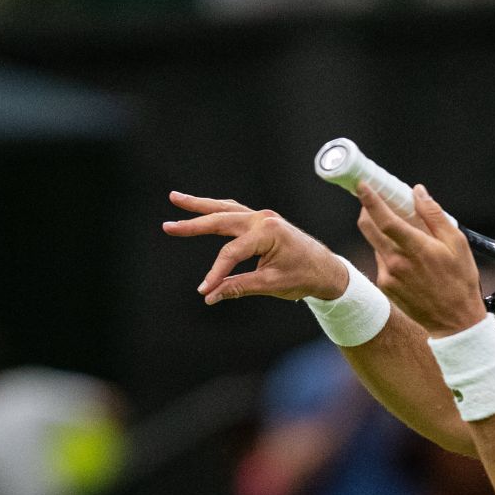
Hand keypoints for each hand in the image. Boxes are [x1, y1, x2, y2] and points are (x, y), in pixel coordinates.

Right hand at [163, 192, 347, 303]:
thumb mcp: (271, 285)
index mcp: (268, 232)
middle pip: (221, 220)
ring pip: (225, 209)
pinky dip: (217, 210)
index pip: (231, 253)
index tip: (204, 290)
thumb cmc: (304, 276)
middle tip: (168, 227)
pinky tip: (202, 208)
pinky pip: (234, 212)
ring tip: (175, 198)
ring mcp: (263, 217)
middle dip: (193, 223)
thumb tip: (210, 295)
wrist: (326, 269)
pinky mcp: (263, 221)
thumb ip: (239, 287)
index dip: (216, 273)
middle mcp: (263, 219)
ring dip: (200, 205)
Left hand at [355, 183, 485, 336]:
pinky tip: (409, 260)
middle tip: (375, 201)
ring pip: (376, 244)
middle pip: (368, 227)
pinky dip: (389, 253)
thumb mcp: (457, 244)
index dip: (370, 200)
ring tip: (406, 237)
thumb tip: (418, 192)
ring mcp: (388, 276)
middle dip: (367, 210)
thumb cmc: (460, 281)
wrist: (455, 322)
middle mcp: (396, 262)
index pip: (384, 219)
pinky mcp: (385, 287)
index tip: (362, 185)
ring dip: (383, 234)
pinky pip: (381, 261)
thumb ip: (434, 215)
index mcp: (416, 249)